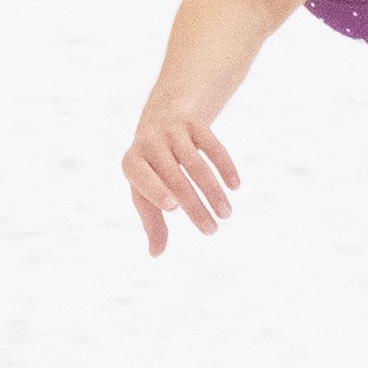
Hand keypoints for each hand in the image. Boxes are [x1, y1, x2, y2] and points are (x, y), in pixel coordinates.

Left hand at [123, 112, 240, 256]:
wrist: (164, 114)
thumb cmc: (152, 165)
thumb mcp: (145, 189)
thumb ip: (151, 220)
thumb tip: (155, 254)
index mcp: (132, 162)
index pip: (140, 176)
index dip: (155, 189)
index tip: (173, 208)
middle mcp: (150, 143)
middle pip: (175, 177)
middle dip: (195, 205)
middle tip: (212, 230)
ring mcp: (173, 131)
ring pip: (196, 164)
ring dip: (213, 191)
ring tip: (226, 214)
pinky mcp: (196, 123)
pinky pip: (213, 146)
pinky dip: (225, 166)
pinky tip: (235, 186)